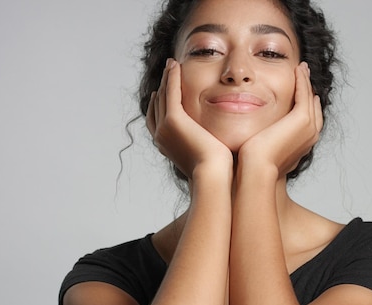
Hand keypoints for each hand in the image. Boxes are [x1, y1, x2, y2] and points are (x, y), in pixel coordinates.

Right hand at [146, 59, 232, 178]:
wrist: (213, 174)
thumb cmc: (214, 169)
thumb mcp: (204, 153)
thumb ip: (203, 143)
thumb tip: (213, 139)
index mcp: (165, 144)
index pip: (156, 118)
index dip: (159, 102)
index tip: (164, 89)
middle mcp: (160, 136)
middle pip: (157, 104)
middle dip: (162, 86)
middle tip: (168, 70)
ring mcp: (164, 127)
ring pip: (162, 96)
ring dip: (166, 78)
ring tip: (171, 64)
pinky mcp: (173, 120)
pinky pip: (170, 92)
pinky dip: (171, 77)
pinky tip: (175, 65)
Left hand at [238, 62, 322, 177]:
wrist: (256, 167)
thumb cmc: (254, 163)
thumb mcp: (263, 148)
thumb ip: (264, 139)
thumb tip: (251, 136)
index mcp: (303, 143)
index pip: (307, 116)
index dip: (303, 101)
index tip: (296, 88)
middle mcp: (311, 135)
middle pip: (313, 105)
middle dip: (308, 89)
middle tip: (302, 73)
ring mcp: (310, 127)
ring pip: (310, 97)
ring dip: (306, 81)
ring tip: (301, 68)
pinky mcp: (303, 119)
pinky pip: (305, 93)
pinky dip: (302, 80)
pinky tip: (296, 69)